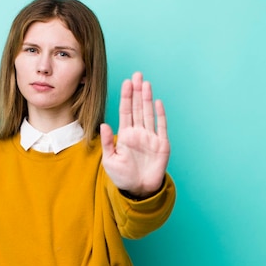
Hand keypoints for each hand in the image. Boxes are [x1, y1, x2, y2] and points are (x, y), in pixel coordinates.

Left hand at [100, 72, 169, 197]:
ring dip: (147, 99)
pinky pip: (161, 127)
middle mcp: (138, 133)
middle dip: (137, 92)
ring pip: (149, 113)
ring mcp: (151, 137)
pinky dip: (160, 115)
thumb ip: (107, 143)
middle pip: (138, 108)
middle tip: (137, 75)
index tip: (126, 82)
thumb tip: (104, 124)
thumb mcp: (110, 160)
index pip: (126, 112)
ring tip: (146, 83)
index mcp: (125, 135)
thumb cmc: (123, 176)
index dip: (126, 97)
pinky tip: (158, 102)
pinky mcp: (162, 145)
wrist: (139, 190)